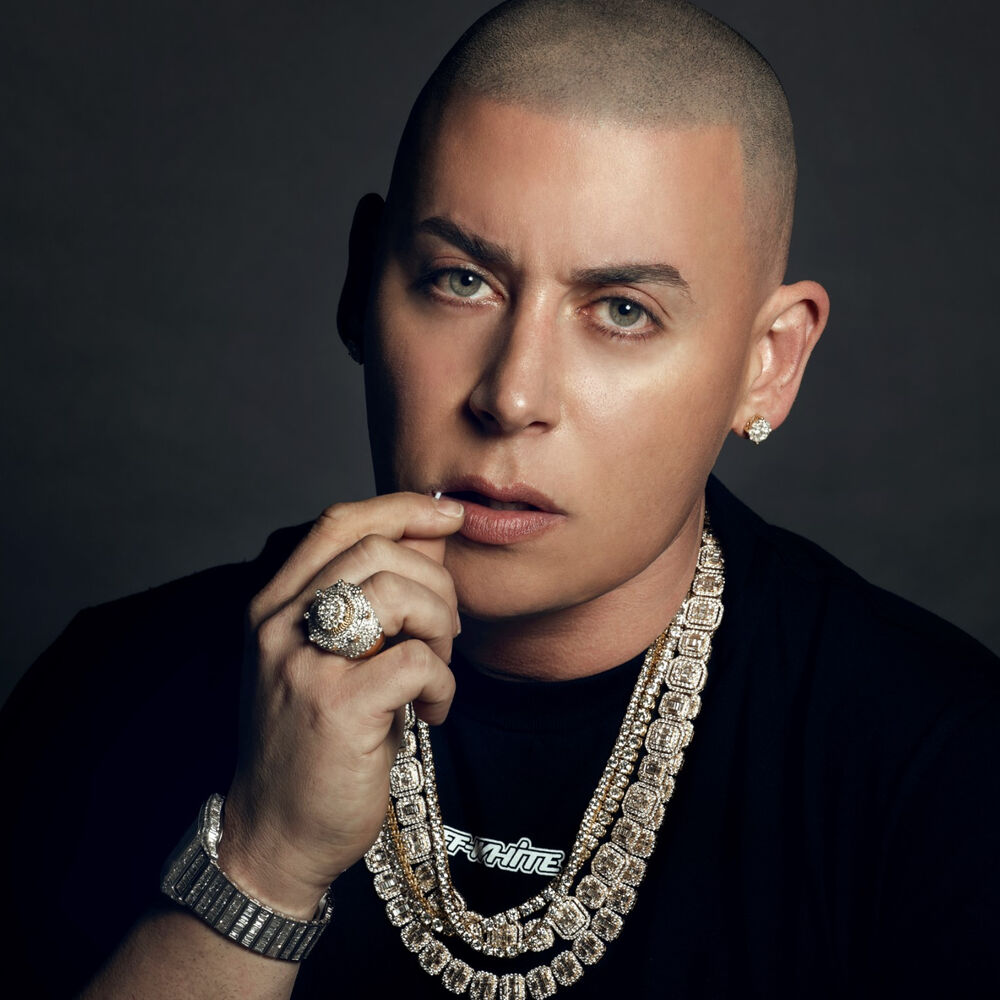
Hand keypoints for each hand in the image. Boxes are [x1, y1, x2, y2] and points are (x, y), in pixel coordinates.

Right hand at [217, 492, 464, 916]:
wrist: (277, 836)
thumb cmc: (314, 743)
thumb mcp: (332, 660)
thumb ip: (372, 599)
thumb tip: (431, 539)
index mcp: (274, 606)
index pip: (339, 524)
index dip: (401, 508)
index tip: (450, 515)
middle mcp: (280, 625)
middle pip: (377, 550)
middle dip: (435, 581)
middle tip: (447, 629)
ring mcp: (305, 664)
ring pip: (398, 594)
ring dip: (440, 627)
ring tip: (436, 668)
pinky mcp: (338, 707)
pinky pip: (416, 661)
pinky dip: (442, 683)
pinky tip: (431, 713)